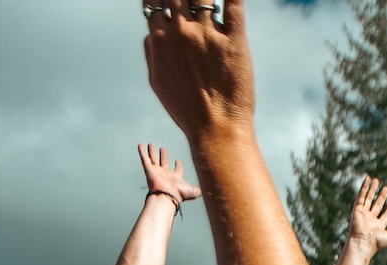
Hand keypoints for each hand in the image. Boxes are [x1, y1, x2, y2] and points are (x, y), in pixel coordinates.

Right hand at [138, 144, 201, 205]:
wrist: (167, 196)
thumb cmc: (179, 194)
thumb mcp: (194, 191)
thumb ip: (201, 190)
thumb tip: (213, 190)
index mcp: (175, 178)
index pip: (177, 170)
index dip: (178, 166)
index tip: (178, 161)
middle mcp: (165, 174)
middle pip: (164, 163)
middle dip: (163, 156)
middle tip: (162, 149)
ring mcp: (156, 172)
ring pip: (153, 159)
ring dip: (152, 152)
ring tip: (151, 144)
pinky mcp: (149, 170)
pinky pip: (144, 159)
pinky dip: (142, 152)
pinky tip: (140, 145)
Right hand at [143, 0, 255, 142]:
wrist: (215, 129)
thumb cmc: (186, 110)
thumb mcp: (157, 82)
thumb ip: (152, 52)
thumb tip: (152, 33)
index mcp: (160, 40)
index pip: (155, 1)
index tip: (167, 0)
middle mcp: (181, 32)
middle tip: (190, 0)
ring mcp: (208, 35)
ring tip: (207, 0)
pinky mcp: (234, 41)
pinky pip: (234, 5)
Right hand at [346, 176, 386, 256]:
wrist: (363, 242)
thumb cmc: (377, 243)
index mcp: (378, 226)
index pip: (385, 215)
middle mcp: (370, 219)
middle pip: (376, 205)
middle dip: (382, 197)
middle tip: (386, 188)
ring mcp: (363, 214)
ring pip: (368, 199)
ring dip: (372, 189)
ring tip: (376, 180)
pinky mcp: (356, 209)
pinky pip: (361, 196)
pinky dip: (364, 187)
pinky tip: (367, 179)